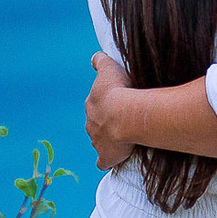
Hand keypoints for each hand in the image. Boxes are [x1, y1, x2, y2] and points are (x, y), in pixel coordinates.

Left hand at [86, 53, 136, 172]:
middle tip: (123, 120)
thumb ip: (100, 61)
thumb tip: (95, 57)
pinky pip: (104, 160)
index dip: (107, 104)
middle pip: (96, 123)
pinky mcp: (106, 155)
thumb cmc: (119, 90)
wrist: (125, 116)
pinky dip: (108, 160)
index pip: (96, 104)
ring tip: (125, 138)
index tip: (117, 103)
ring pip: (100, 140)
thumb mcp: (109, 68)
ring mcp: (97, 141)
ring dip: (109, 140)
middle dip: (107, 122)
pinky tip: (113, 160)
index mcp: (92, 105)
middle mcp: (91, 123)